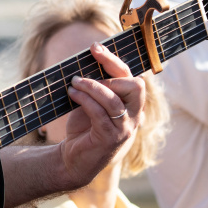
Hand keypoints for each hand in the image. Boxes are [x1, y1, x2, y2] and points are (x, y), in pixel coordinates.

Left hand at [58, 43, 144, 188]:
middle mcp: (134, 116)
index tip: (94, 47)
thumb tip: (85, 62)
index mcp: (132, 106)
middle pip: (134, 86)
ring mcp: (125, 129)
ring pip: (114, 99)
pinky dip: (84, 100)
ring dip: (91, 86)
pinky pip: (100, 113)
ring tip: (74, 83)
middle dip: (108, 72)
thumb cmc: (83, 129)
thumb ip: (97, 87)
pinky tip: (72, 94)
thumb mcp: (92, 104)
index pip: (132, 77)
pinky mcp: (110, 138)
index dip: (114, 60)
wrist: (73, 160)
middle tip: (83, 73)